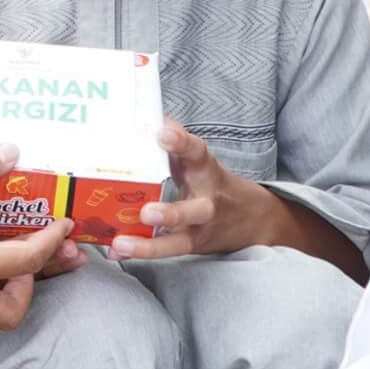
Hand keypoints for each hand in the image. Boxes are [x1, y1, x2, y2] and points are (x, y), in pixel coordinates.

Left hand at [109, 121, 271, 260]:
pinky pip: (166, 252)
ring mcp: (200, 229)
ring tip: (122, 244)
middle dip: (172, 213)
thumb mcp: (200, 160)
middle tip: (147, 212)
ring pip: (179, 242)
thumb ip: (178, 143)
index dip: (182, 142)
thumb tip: (156, 116)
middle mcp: (207, 203)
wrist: (254, 219)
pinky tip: (116, 252)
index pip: (197, 152)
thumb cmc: (214, 182)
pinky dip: (139, 252)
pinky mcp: (191, 246)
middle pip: (196, 211)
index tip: (163, 133)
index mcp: (206, 172)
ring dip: (149, 246)